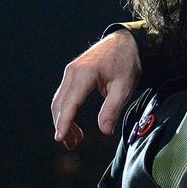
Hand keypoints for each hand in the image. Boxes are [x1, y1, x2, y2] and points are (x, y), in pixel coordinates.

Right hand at [51, 28, 141, 149]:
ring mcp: (70, 72)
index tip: (60, 137)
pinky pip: (65, 96)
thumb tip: (105, 130)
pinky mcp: (72, 74)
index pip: (70, 103)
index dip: (64, 122)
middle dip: (63, 126)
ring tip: (74, 139)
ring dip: (64, 120)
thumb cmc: (126, 63)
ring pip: (60, 101)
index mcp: (84, 74)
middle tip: (71, 145)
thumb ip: (113, 109)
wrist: (125, 42)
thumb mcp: (125, 87)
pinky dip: (66, 111)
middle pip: (60, 104)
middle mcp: (72, 72)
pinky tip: (73, 124)